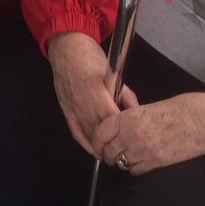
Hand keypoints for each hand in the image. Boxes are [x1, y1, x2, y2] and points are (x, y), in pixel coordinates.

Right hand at [47, 32, 135, 155]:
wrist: (66, 49)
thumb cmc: (91, 57)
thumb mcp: (113, 73)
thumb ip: (125, 94)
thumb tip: (138, 112)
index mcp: (96, 91)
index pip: (112, 119)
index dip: (123, 131)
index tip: (134, 138)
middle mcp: (82, 103)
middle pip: (101, 131)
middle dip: (114, 143)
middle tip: (128, 152)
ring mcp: (72, 109)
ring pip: (89, 135)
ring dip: (102, 147)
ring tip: (116, 156)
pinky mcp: (66, 111)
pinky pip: (76, 133)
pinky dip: (86, 144)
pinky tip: (96, 151)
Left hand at [92, 90, 204, 175]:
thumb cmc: (184, 107)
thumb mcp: (152, 106)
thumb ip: (134, 117)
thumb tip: (125, 124)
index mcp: (130, 117)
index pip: (101, 132)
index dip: (97, 138)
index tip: (99, 141)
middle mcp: (132, 135)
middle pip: (108, 150)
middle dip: (107, 152)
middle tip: (111, 151)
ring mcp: (144, 151)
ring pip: (120, 163)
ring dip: (120, 160)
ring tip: (125, 157)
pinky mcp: (157, 163)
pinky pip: (136, 171)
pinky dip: (135, 168)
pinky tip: (140, 162)